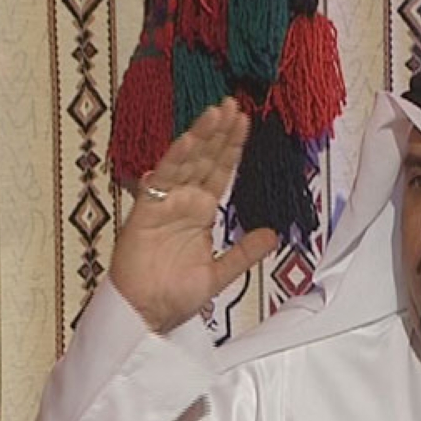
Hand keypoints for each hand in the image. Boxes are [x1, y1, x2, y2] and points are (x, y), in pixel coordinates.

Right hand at [110, 97, 278, 332]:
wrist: (147, 316)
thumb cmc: (174, 297)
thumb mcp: (221, 273)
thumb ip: (245, 252)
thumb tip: (272, 235)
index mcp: (200, 213)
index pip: (220, 173)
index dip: (232, 148)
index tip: (245, 124)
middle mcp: (183, 203)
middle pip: (205, 160)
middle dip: (219, 132)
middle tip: (234, 104)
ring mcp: (165, 204)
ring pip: (185, 162)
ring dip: (201, 136)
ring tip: (217, 111)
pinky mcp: (147, 211)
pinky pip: (163, 179)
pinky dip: (176, 158)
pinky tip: (191, 138)